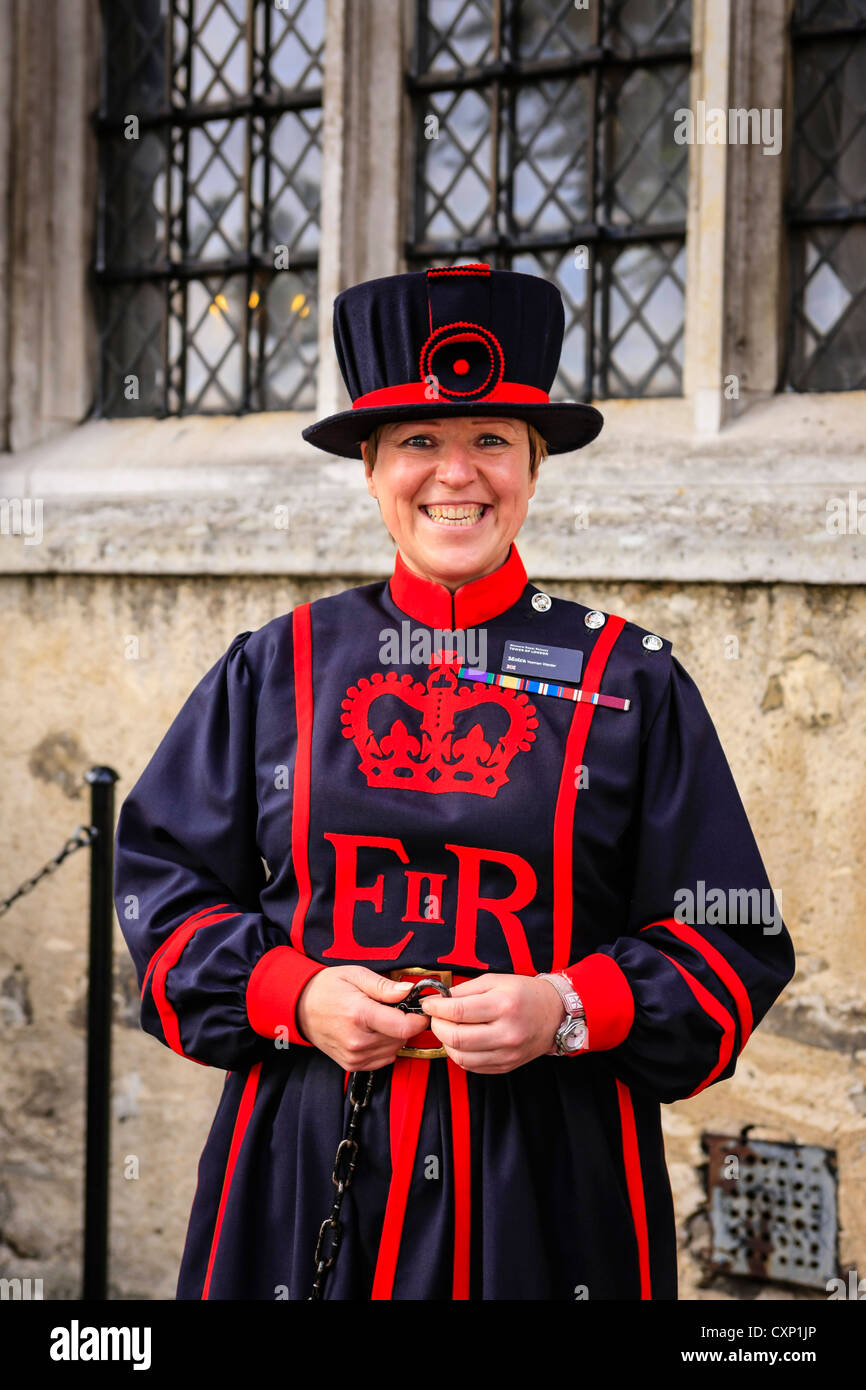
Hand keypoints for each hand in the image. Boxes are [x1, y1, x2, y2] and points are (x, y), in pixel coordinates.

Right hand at [295, 966, 429, 1070]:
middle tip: (392, 1008)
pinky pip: (383, 1059)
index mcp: (359, 1015)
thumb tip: (408, 991)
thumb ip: (384, 986)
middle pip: (401, 1038)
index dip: (418, 1019)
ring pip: (394, 1050)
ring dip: (394, 1036)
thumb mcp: (355, 975)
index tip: (421, 1010)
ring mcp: (353, 1056)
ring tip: (379, 1018)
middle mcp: (357, 1040)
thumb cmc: (327, 988)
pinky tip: (374, 1032)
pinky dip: (385, 1047)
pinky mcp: (352, 1065)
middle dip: (404, 1023)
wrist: (300, 1007)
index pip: (403, 1027)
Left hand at [419, 973, 563, 1073]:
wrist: (555, 1014)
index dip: (436, 1007)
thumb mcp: (496, 980)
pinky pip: (472, 1066)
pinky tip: (460, 1041)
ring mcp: (507, 1053)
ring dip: (446, 1042)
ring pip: (461, 1056)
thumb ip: (466, 989)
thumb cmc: (525, 993)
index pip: (458, 1011)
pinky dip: (459, 1054)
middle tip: (434, 1017)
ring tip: (447, 1029)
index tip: (428, 1004)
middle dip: (437, 1026)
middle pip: (457, 1037)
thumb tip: (439, 999)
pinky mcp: (506, 1066)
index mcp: (504, 1005)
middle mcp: (507, 1032)